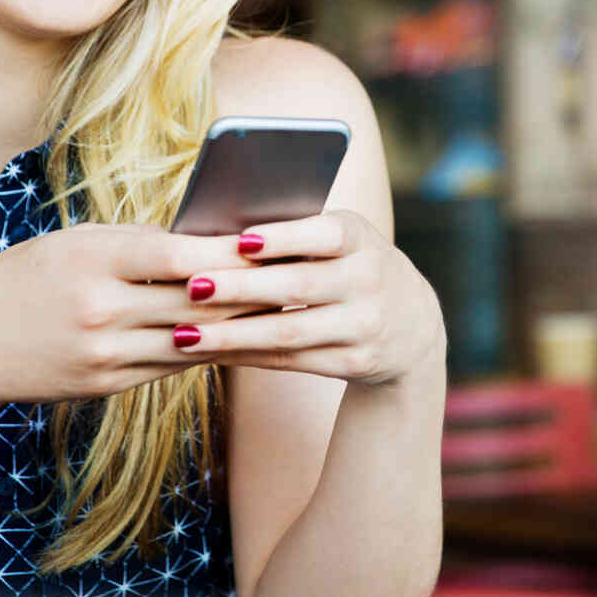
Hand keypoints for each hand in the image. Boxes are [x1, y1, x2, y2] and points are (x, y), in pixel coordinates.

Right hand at [0, 223, 260, 410]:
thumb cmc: (22, 281)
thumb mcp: (68, 245)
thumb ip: (131, 242)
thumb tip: (202, 237)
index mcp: (89, 259)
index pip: (173, 253)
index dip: (225, 250)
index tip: (268, 240)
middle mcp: (98, 308)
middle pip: (193, 299)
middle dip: (249, 289)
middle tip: (298, 275)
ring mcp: (104, 352)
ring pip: (192, 338)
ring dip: (242, 326)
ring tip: (285, 308)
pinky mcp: (107, 384)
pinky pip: (172, 365)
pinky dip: (209, 349)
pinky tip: (242, 338)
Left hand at [165, 210, 444, 386]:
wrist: (412, 325)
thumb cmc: (350, 265)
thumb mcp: (342, 240)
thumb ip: (296, 234)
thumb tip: (216, 235)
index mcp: (362, 239)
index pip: (325, 234)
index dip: (285, 238)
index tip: (241, 240)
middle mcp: (370, 280)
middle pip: (299, 286)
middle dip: (241, 287)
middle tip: (193, 286)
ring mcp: (365, 326)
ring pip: (289, 332)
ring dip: (232, 334)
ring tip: (184, 333)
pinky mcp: (356, 362)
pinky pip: (291, 361)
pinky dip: (246, 356)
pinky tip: (210, 352)